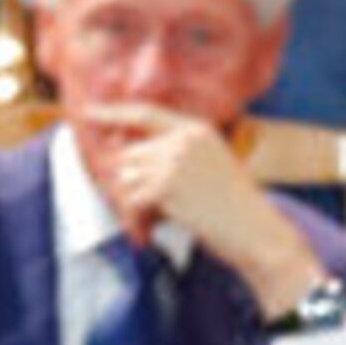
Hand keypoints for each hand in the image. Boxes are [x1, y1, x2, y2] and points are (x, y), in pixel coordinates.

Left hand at [83, 105, 309, 309]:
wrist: (257, 231)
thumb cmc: (235, 206)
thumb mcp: (211, 164)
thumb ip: (175, 153)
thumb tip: (123, 154)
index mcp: (195, 129)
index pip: (144, 113)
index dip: (113, 113)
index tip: (88, 114)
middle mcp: (182, 140)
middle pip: (130, 153)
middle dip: (133, 181)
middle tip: (148, 207)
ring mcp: (173, 162)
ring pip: (128, 177)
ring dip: (136, 201)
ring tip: (159, 218)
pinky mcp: (166, 188)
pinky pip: (133, 199)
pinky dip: (139, 217)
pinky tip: (156, 227)